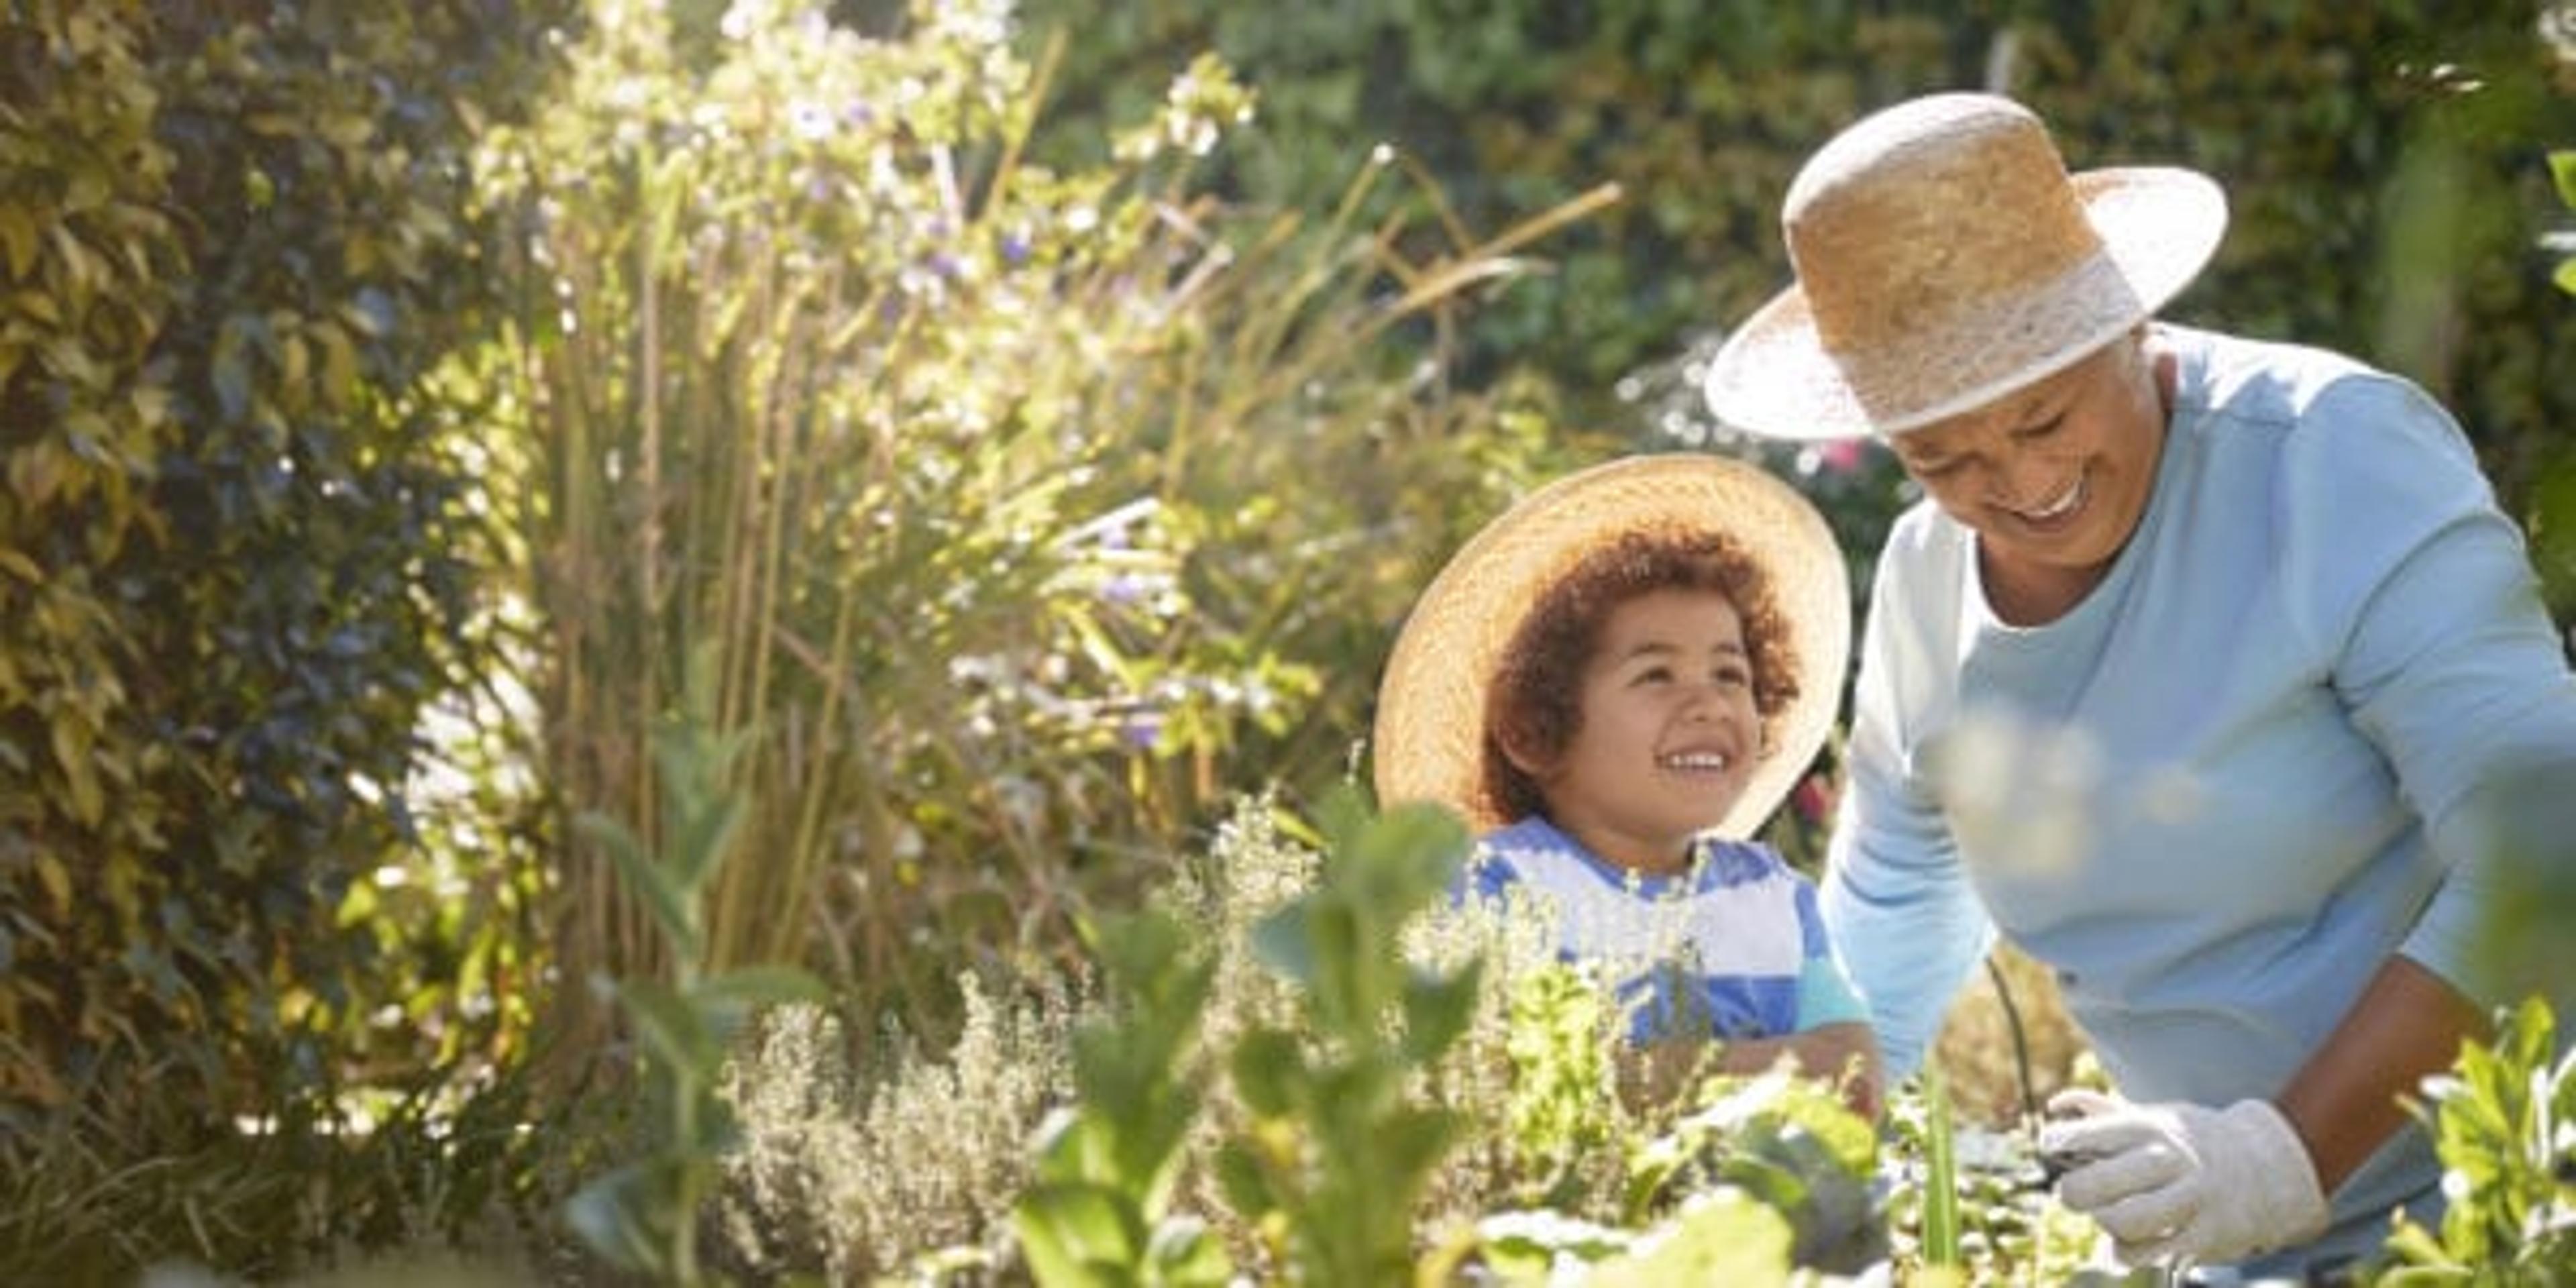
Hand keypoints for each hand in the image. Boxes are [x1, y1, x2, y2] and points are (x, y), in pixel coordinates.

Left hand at [2039, 1088, 2327, 1267]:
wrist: (2268, 1168)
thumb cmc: (2193, 1141)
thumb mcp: (2154, 1116)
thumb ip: (2102, 1112)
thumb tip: (2056, 1106)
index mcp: (2151, 1128)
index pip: (2087, 1135)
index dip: (2058, 1143)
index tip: (2052, 1148)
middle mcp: (2169, 1162)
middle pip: (2097, 1184)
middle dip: (2073, 1192)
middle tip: (2072, 1192)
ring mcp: (2190, 1200)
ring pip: (2123, 1223)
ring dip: (2104, 1223)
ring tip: (2106, 1216)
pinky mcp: (2204, 1235)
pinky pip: (2151, 1253)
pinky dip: (2128, 1253)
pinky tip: (2127, 1243)